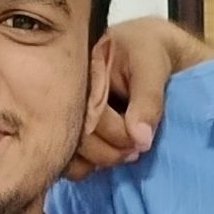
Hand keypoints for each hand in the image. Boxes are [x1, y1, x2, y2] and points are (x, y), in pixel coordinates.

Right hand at [70, 18, 204, 178]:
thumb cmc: (147, 51)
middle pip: (74, 135)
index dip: (116, 134)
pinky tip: (104, 157)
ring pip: (66, 150)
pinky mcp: (65, 125)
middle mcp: (63, 90)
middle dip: (108, 152)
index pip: (87, 113)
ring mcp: (61, 109)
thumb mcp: (152, 65)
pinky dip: (84, 165)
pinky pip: (65, 156)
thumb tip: (140, 139)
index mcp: (77, 68)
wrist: (145, 47)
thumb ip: (148, 99)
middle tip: (134, 152)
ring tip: (123, 154)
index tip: (141, 142)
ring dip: (95, 161)